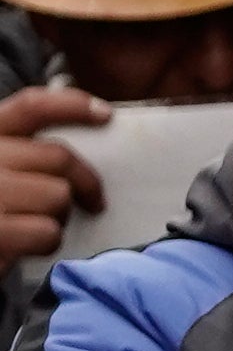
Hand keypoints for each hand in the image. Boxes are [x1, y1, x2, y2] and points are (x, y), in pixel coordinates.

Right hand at [0, 88, 107, 260]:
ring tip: (37, 225)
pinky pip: (48, 232)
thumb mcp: (3, 170)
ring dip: (59, 217)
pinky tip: (25, 245)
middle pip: (58, 157)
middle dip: (84, 182)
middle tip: (91, 201)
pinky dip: (46, 243)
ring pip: (58, 196)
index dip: (71, 105)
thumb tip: (94, 131)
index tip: (104, 115)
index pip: (30, 108)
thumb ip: (27, 153)